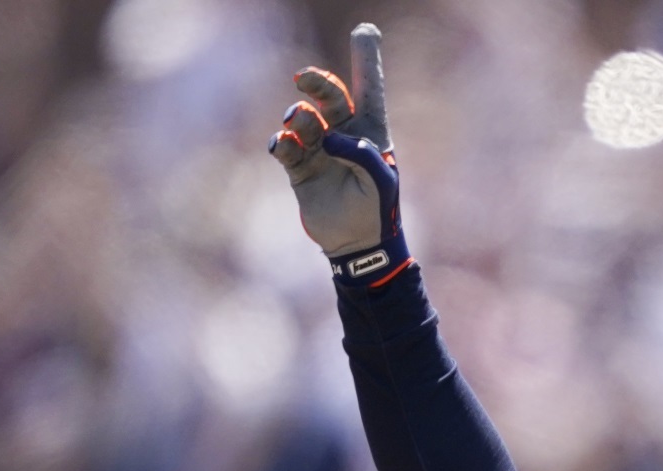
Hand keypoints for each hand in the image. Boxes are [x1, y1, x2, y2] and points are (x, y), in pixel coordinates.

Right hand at [268, 23, 410, 287]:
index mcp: (371, 134)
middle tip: (305, 78)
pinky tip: (282, 144)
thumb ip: (361, 154)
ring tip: (296, 120)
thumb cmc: (377, 211)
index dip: (365, 60)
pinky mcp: (299, 169)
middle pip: (330, 98)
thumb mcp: (381, 181)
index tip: (364, 31)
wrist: (357, 247)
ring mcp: (319, 151)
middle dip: (318, 83)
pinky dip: (281, 142)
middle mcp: (343, 136)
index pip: (368, 90)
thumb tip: (328, 137)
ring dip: (298, 117)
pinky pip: (285, 147)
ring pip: (303, 121)